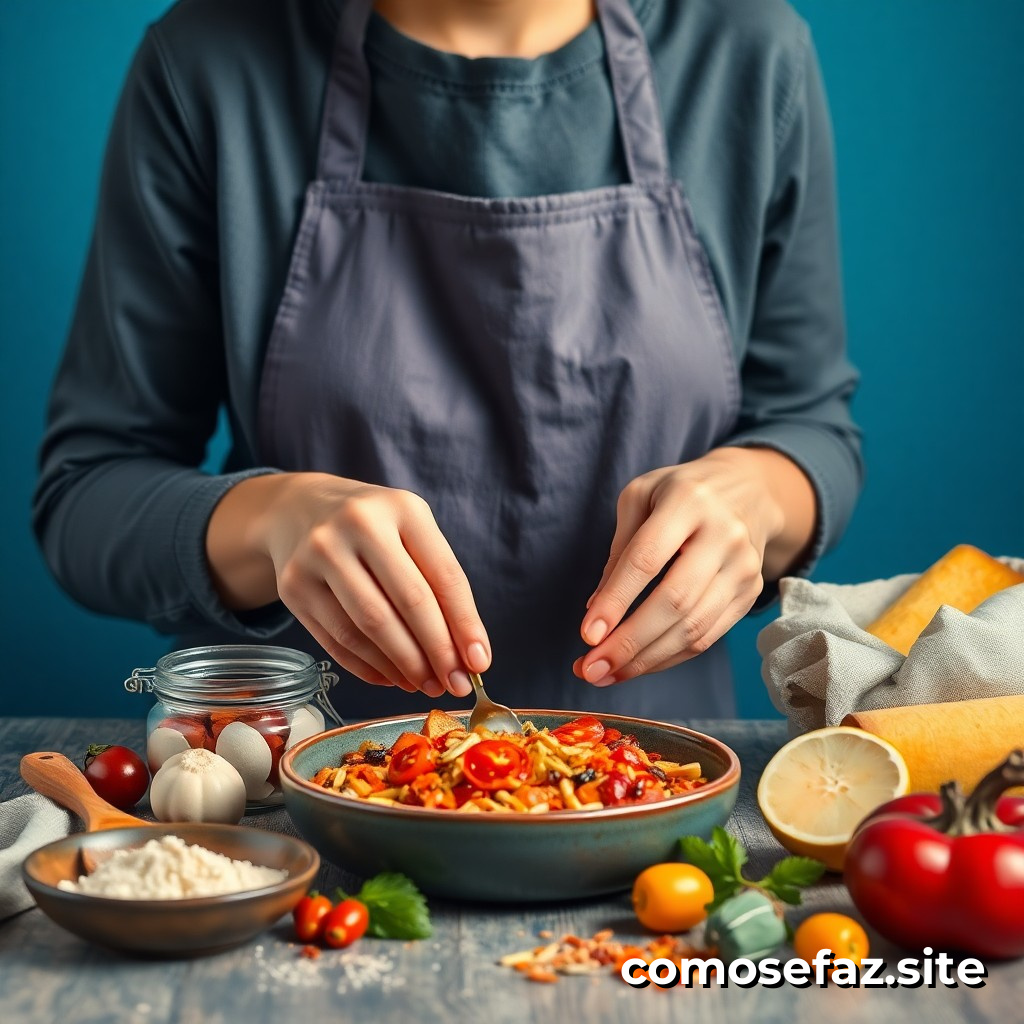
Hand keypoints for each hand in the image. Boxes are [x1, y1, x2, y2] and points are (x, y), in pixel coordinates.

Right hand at [206, 473, 488, 696]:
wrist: (300, 509)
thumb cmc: (374, 528)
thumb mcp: (411, 533)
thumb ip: (440, 585)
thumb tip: (467, 655)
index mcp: (402, 509)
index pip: (444, 576)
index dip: (465, 625)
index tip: (479, 663)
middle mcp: (358, 525)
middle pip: (407, 603)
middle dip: (437, 652)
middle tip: (453, 684)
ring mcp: (319, 554)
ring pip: (369, 627)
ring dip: (403, 666)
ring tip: (425, 684)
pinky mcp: (293, 586)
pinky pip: (338, 640)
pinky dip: (369, 667)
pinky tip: (391, 677)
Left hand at [574, 447, 814, 685]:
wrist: (747, 489)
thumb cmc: (679, 492)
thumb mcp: (640, 498)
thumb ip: (619, 551)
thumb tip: (596, 611)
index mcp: (688, 501)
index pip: (647, 559)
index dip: (616, 600)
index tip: (587, 634)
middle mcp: (724, 534)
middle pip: (675, 601)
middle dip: (629, 642)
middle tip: (590, 669)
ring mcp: (743, 567)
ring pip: (693, 628)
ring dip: (646, 660)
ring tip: (606, 674)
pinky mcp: (750, 593)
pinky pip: (707, 637)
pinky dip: (669, 657)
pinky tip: (638, 665)